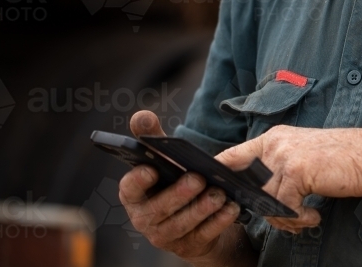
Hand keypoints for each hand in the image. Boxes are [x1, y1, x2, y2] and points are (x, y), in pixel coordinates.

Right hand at [118, 111, 240, 262]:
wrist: (191, 218)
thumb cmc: (173, 181)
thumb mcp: (164, 159)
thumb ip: (152, 137)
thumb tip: (141, 116)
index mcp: (135, 195)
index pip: (129, 189)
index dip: (138, 180)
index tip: (152, 169)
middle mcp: (145, 218)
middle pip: (159, 209)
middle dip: (178, 194)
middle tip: (198, 178)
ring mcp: (166, 236)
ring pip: (182, 224)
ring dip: (202, 208)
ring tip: (219, 193)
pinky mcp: (188, 245)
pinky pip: (204, 235)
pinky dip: (219, 221)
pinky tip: (232, 207)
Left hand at [217, 126, 361, 232]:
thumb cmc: (344, 159)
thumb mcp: (306, 155)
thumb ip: (280, 167)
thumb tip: (261, 194)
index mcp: (275, 137)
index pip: (233, 155)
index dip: (218, 175)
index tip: (213, 191)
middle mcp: (275, 143)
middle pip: (249, 187)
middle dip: (263, 210)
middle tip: (288, 219)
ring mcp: (284, 156)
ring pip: (265, 201)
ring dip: (284, 219)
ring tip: (304, 220)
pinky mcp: (296, 172)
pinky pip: (283, 208)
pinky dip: (297, 220)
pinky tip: (313, 218)